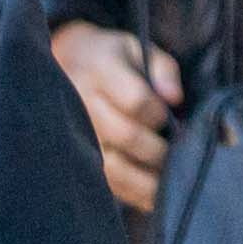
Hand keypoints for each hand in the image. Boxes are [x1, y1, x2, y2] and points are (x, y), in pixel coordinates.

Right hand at [49, 20, 181, 216]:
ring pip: (115, 168)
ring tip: (170, 178)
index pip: (136, 101)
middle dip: (160, 149)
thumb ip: (162, 70)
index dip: (160, 115)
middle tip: (179, 152)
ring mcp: (75, 135)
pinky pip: (107, 184)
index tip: (169, 118)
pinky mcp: (77, 160)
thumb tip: (174, 99)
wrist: (63, 67)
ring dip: (149, 180)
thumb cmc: (111, 60)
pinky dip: (135, 194)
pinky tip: (155, 194)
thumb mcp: (137, 49)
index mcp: (100, 70)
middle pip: (128, 136)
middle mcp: (83, 104)